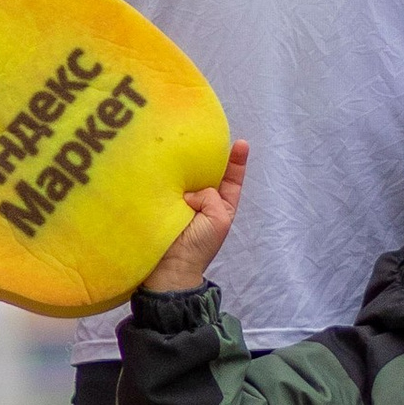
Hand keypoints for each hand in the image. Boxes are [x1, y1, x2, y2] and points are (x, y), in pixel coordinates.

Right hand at [140, 143, 249, 293]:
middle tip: (209, 137)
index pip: (231, 180)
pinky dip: (169, 176)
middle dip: (210, 156)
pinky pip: (168, 184)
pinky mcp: (163, 201)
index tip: (241, 143)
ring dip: (188, 164)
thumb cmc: (200, 246)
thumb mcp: (219, 219)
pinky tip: (166, 162)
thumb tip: (188, 193)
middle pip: (209, 173)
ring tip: (187, 144)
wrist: (170, 267)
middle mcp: (202, 200)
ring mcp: (182, 200)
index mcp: (221, 206)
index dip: (237, 162)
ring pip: (188, 176)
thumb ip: (212, 196)